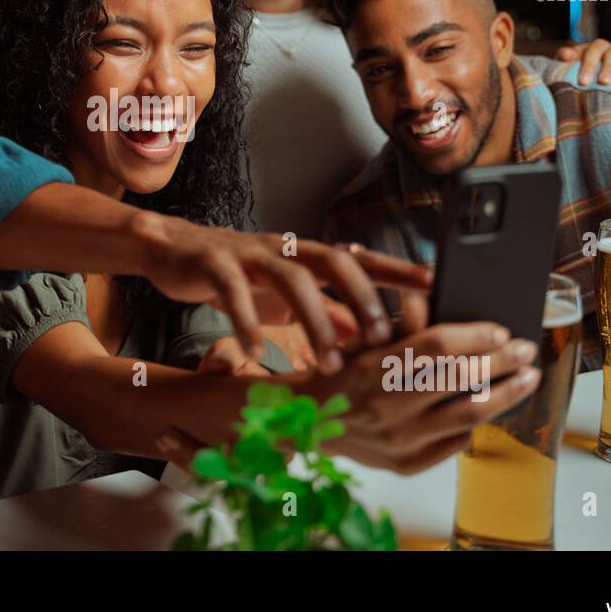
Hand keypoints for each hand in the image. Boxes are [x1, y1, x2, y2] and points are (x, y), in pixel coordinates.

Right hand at [133, 214, 431, 375]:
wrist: (173, 250)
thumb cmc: (237, 274)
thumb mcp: (286, 294)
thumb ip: (326, 308)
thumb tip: (368, 333)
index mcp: (307, 256)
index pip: (363, 260)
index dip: (400, 271)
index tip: (437, 287)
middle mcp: (286, 249)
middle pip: (335, 263)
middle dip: (362, 300)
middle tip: (382, 340)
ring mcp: (250, 253)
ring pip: (291, 278)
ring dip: (313, 321)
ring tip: (326, 362)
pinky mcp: (214, 263)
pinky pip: (234, 291)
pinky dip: (247, 322)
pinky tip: (255, 352)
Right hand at [306, 292, 539, 473]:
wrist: (311, 422)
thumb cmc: (342, 374)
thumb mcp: (362, 340)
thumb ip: (399, 325)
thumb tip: (426, 301)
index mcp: (373, 368)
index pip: (436, 346)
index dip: (474, 335)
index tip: (500, 331)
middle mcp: (386, 406)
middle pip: (459, 380)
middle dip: (501, 362)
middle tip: (526, 351)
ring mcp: (398, 440)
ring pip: (467, 415)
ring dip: (505, 395)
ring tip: (527, 379)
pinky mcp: (406, 464)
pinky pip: (455, 444)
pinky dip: (477, 422)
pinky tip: (492, 406)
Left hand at [554, 38, 610, 84]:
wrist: (592, 83)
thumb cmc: (578, 74)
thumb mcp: (567, 66)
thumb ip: (564, 58)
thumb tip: (566, 55)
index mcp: (596, 49)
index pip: (593, 51)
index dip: (589, 64)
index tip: (583, 81)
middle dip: (608, 67)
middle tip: (604, 82)